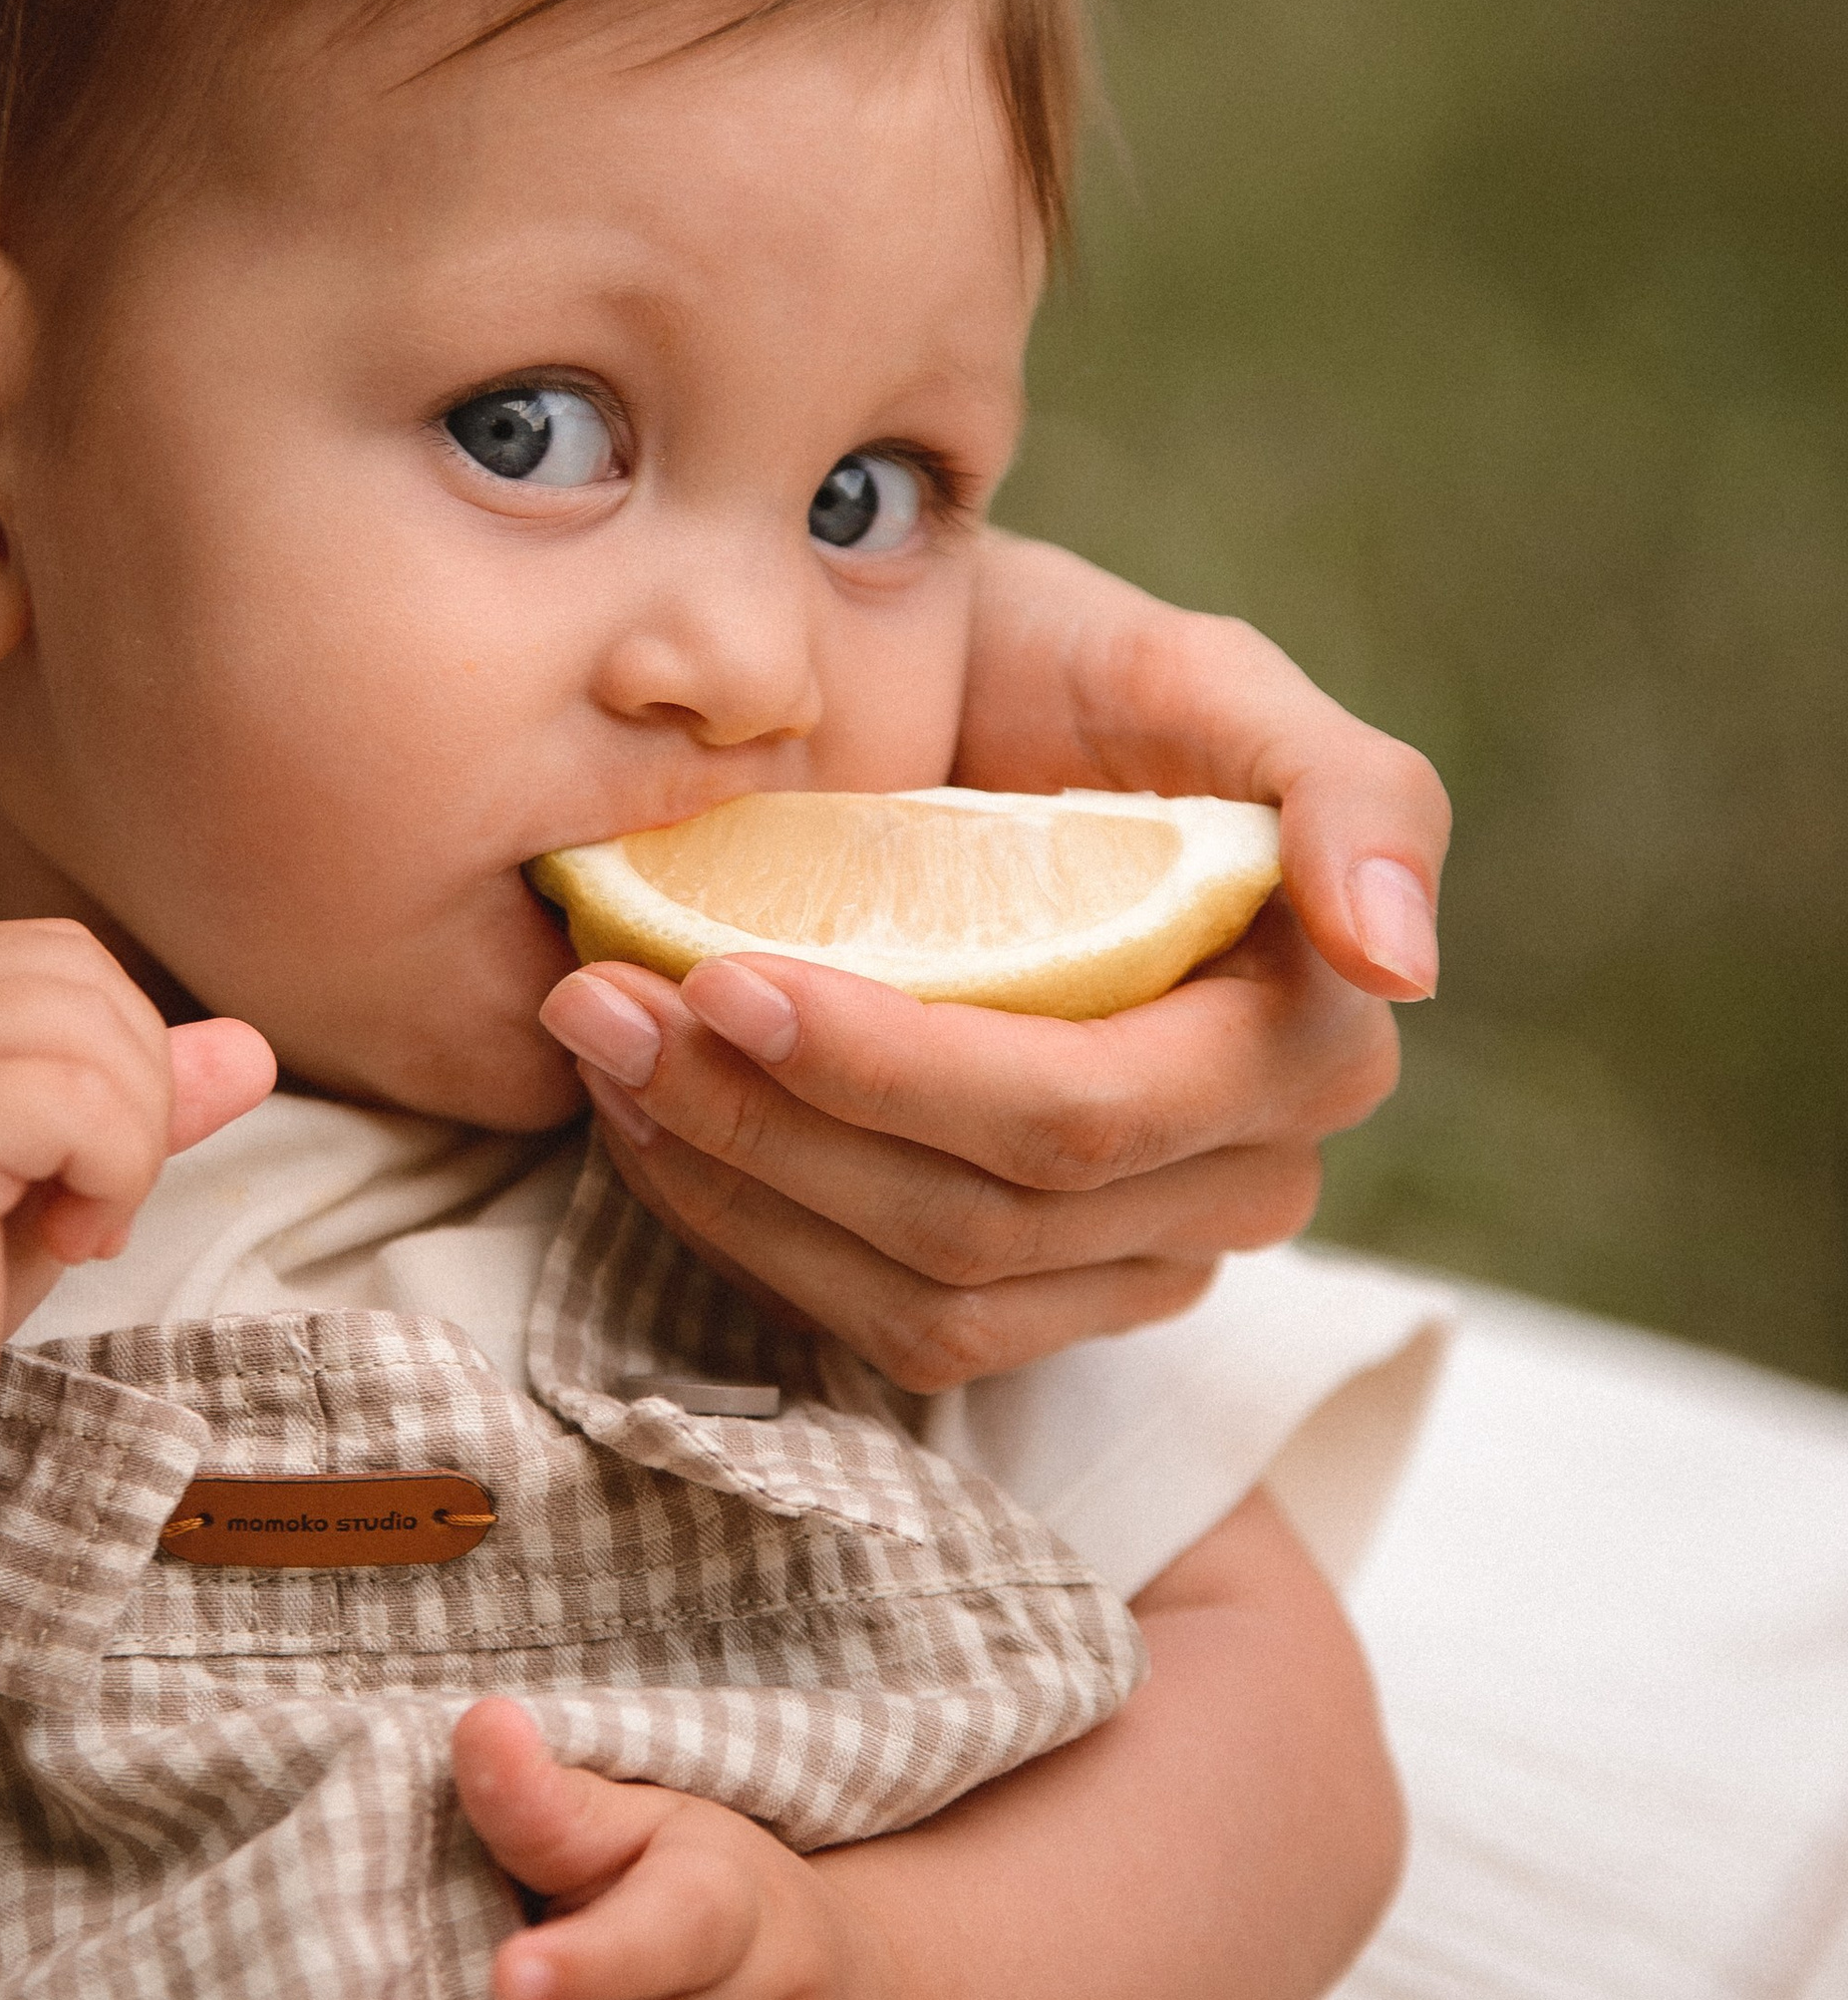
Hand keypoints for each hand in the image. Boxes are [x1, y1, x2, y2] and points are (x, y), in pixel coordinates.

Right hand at [0, 921, 273, 1472]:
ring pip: (102, 1041)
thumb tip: (252, 1049)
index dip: (118, 1058)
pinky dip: (111, 1182)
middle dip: (136, 1099)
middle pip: (94, 984)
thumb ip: (136, 1102)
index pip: (70, 960)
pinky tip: (58, 1244)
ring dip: (127, 1150)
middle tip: (84, 1206)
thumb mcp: (47, 1176)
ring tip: (68, 1227)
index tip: (79, 1168)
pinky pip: (87, 1108)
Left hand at [537, 529, 1444, 1396]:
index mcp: (1306, 1042)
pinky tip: (648, 1124)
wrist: (947, 699)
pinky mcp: (1030, 1303)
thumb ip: (1345, 786)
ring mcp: (1139, 1260)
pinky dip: (746, 1233)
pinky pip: (891, 1328)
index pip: (1088, 1117)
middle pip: (991, 1217)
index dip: (898, 1072)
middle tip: (606, 1005)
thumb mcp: (1196, 672)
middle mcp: (1245, 1176)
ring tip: (602, 1047)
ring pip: (932, 1292)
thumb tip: (1396, 966)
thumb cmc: (1060, 673)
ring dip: (737, 1182)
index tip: (726, 975)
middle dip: (777, 1119)